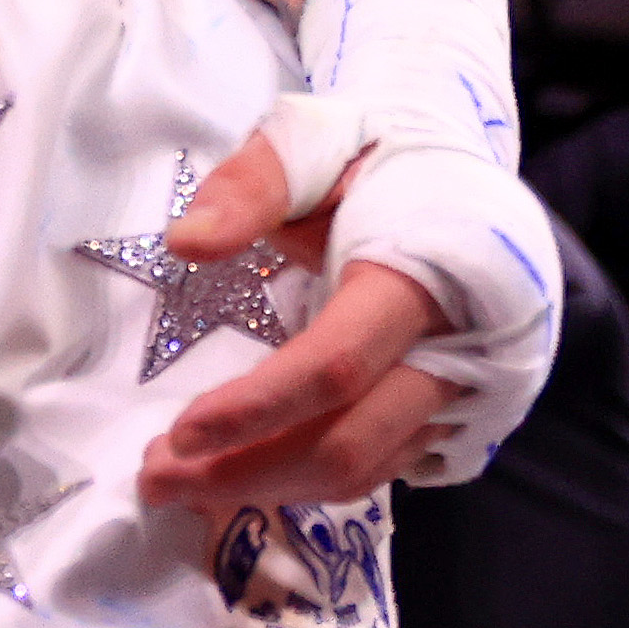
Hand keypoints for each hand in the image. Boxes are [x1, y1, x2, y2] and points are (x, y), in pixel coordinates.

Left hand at [131, 130, 460, 506]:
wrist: (466, 170)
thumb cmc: (378, 154)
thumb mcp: (314, 140)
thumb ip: (251, 186)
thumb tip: (185, 241)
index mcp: (422, 277)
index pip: (334, 366)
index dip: (254, 408)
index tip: (178, 433)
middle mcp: (460, 351)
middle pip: (349, 444)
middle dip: (247, 471)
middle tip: (157, 478)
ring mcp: (470, 394)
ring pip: (368, 469)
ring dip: (273, 487)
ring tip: (187, 480)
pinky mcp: (465, 416)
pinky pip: (386, 468)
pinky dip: (314, 480)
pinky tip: (253, 469)